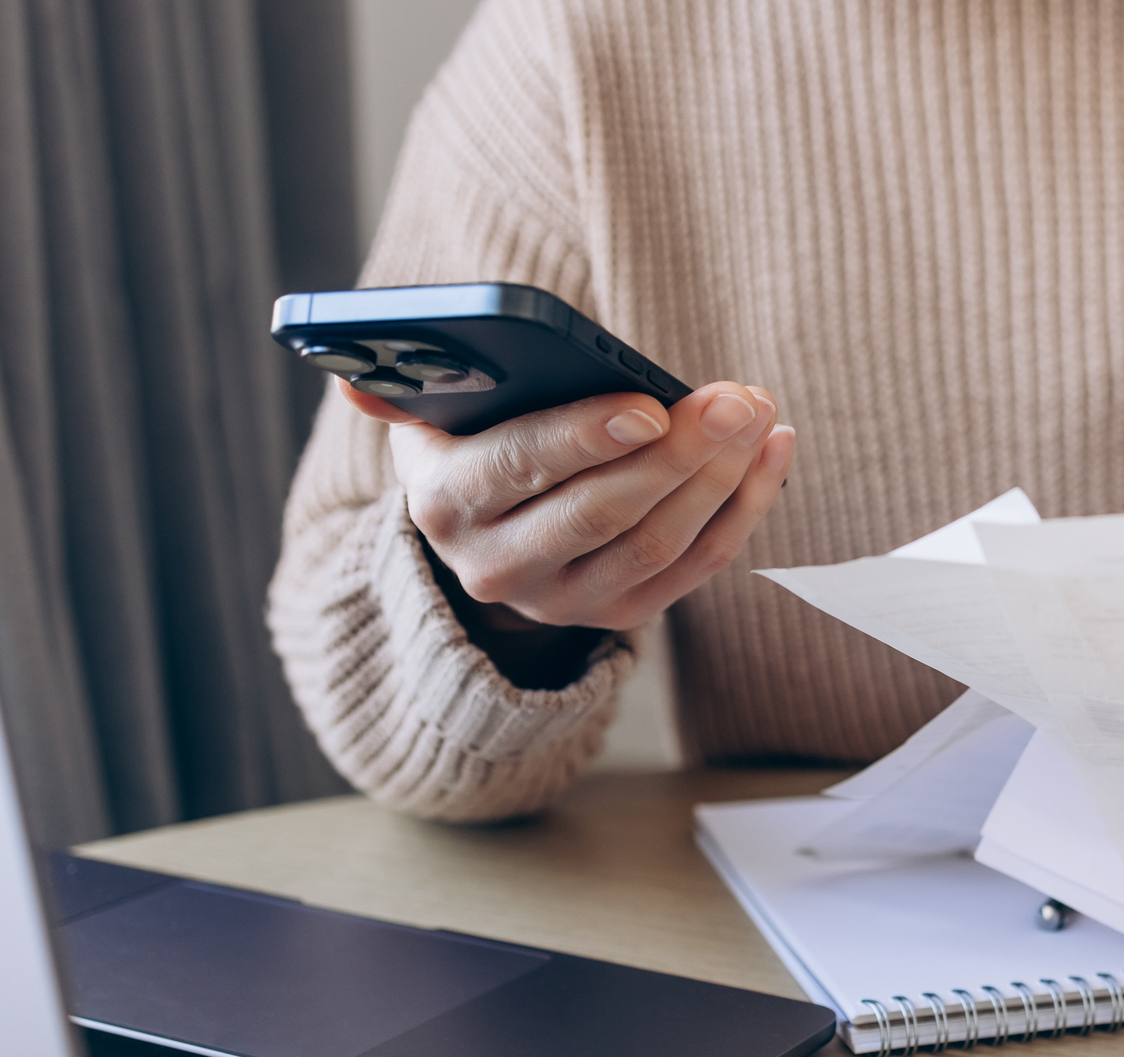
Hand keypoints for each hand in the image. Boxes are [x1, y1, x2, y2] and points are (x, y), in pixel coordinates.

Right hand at [344, 378, 793, 635]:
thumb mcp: (426, 420)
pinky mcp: (622, 615)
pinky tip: (773, 450)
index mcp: (446, 504)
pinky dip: (744, 507)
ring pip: (659, 542)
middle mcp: (500, 566)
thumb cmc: (472, 446)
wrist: (490, 540)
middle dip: (681, 451)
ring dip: (723, 477)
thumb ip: (398, 391)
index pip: (520, 467)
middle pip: (605, 511)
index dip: (586, 437)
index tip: (652, 405)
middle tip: (739, 399)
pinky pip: (697, 565)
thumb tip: (350, 375)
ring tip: (759, 414)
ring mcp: (566, 601)